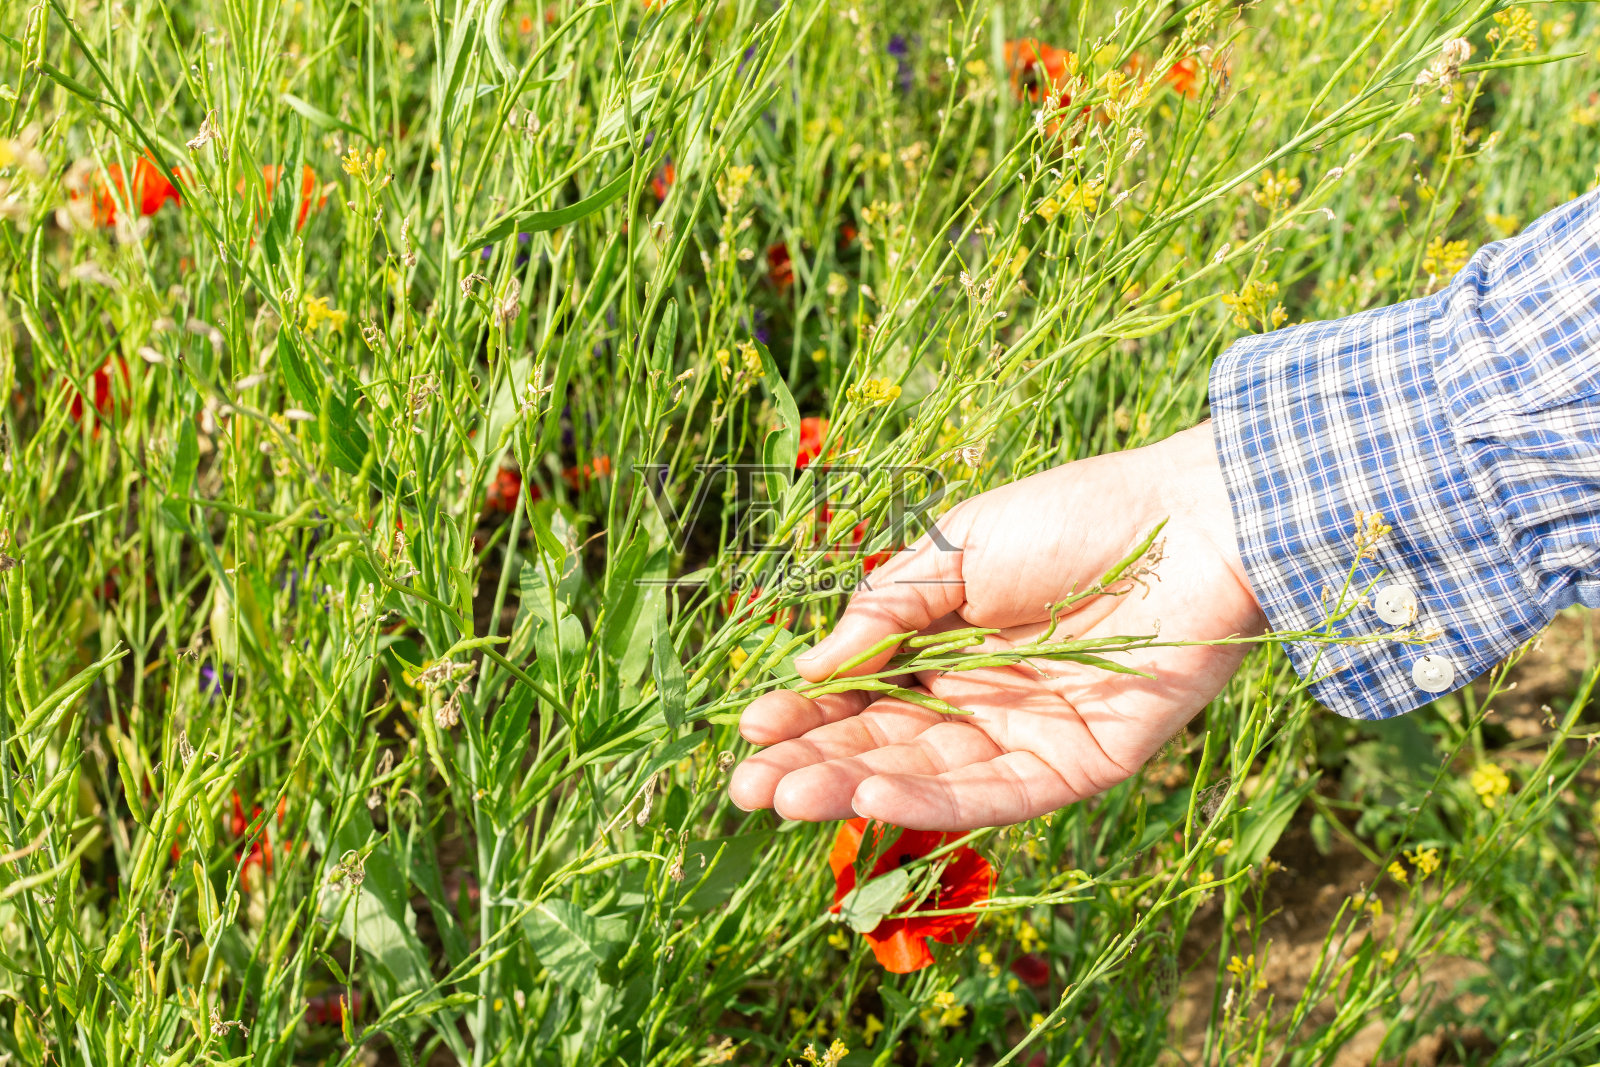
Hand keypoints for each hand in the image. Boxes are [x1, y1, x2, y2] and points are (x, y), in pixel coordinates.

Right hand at [728, 422, 1265, 830]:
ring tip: (784, 796)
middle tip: (744, 787)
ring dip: (855, 789)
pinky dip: (931, 802)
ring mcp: (1027, 736)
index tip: (747, 726)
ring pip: (928, 778)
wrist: (1191, 520)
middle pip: (886, 744)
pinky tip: (871, 796)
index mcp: (950, 643)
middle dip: (814, 764)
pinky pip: (994, 795)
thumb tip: (808, 668)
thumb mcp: (955, 550)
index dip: (807, 712)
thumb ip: (885, 610)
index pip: (863, 692)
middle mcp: (981, 698)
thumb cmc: (1073, 516)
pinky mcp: (1078, 767)